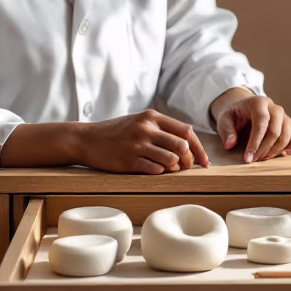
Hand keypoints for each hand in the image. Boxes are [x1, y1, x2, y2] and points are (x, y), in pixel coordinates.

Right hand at [74, 109, 209, 173]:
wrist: (86, 139)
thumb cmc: (117, 133)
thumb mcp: (140, 122)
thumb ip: (162, 130)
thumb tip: (189, 145)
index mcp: (152, 117)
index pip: (187, 131)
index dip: (199, 149)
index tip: (204, 163)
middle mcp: (146, 128)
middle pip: (182, 146)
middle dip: (189, 161)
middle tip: (186, 169)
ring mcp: (137, 144)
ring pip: (170, 159)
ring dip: (174, 169)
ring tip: (168, 170)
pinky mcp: (128, 160)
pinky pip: (154, 170)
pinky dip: (160, 173)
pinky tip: (154, 172)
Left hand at [209, 88, 290, 162]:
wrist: (243, 106)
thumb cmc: (233, 114)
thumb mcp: (224, 119)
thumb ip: (226, 130)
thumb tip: (230, 144)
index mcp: (258, 103)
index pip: (261, 122)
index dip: (255, 142)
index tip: (248, 158)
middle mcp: (274, 108)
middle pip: (275, 130)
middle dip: (264, 149)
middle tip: (253, 160)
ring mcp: (283, 116)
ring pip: (286, 135)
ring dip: (275, 150)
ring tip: (262, 158)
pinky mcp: (288, 124)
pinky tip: (283, 155)